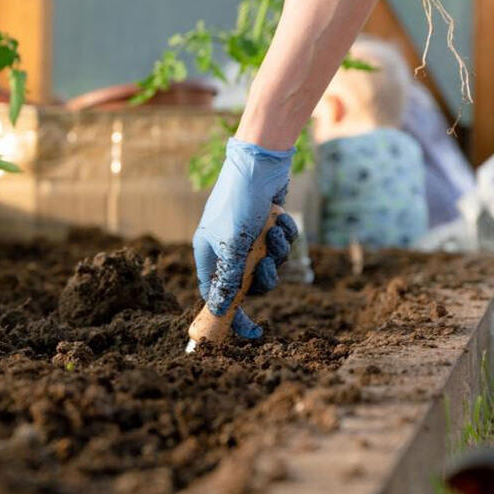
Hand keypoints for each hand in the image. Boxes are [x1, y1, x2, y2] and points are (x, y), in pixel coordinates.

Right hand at [193, 139, 298, 339]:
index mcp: (209, 252)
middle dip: (263, 274)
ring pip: (269, 263)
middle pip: (248, 282)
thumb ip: (228, 279)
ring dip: (276, 251)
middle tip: (267, 262)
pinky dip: (284, 234)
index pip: (216, 294)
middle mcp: (226, 246)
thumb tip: (219, 309)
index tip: (253, 332)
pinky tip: (280, 218)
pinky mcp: (268, 225)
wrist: (261, 162)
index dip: (232, 313)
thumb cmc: (241, 201)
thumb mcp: (234, 244)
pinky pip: (281, 244)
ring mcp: (249, 235)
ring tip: (273, 230)